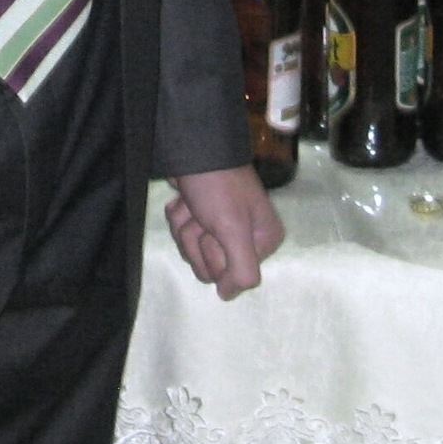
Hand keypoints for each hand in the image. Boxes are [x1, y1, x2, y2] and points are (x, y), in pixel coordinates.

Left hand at [164, 165, 283, 299]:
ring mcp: (221, 225)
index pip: (231, 276)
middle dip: (197, 238)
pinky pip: (181, 231)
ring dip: (185, 225)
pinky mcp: (200, 214)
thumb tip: (227, 295)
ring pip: (191, 249)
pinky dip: (178, 215)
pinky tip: (185, 199)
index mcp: (263, 241)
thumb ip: (242, 271)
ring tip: (194, 203)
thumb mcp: (234, 230)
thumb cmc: (218, 187)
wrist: (194, 147)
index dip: (216, 253)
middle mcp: (246, 236)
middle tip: (204, 213)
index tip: (218, 228)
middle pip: (208, 265)